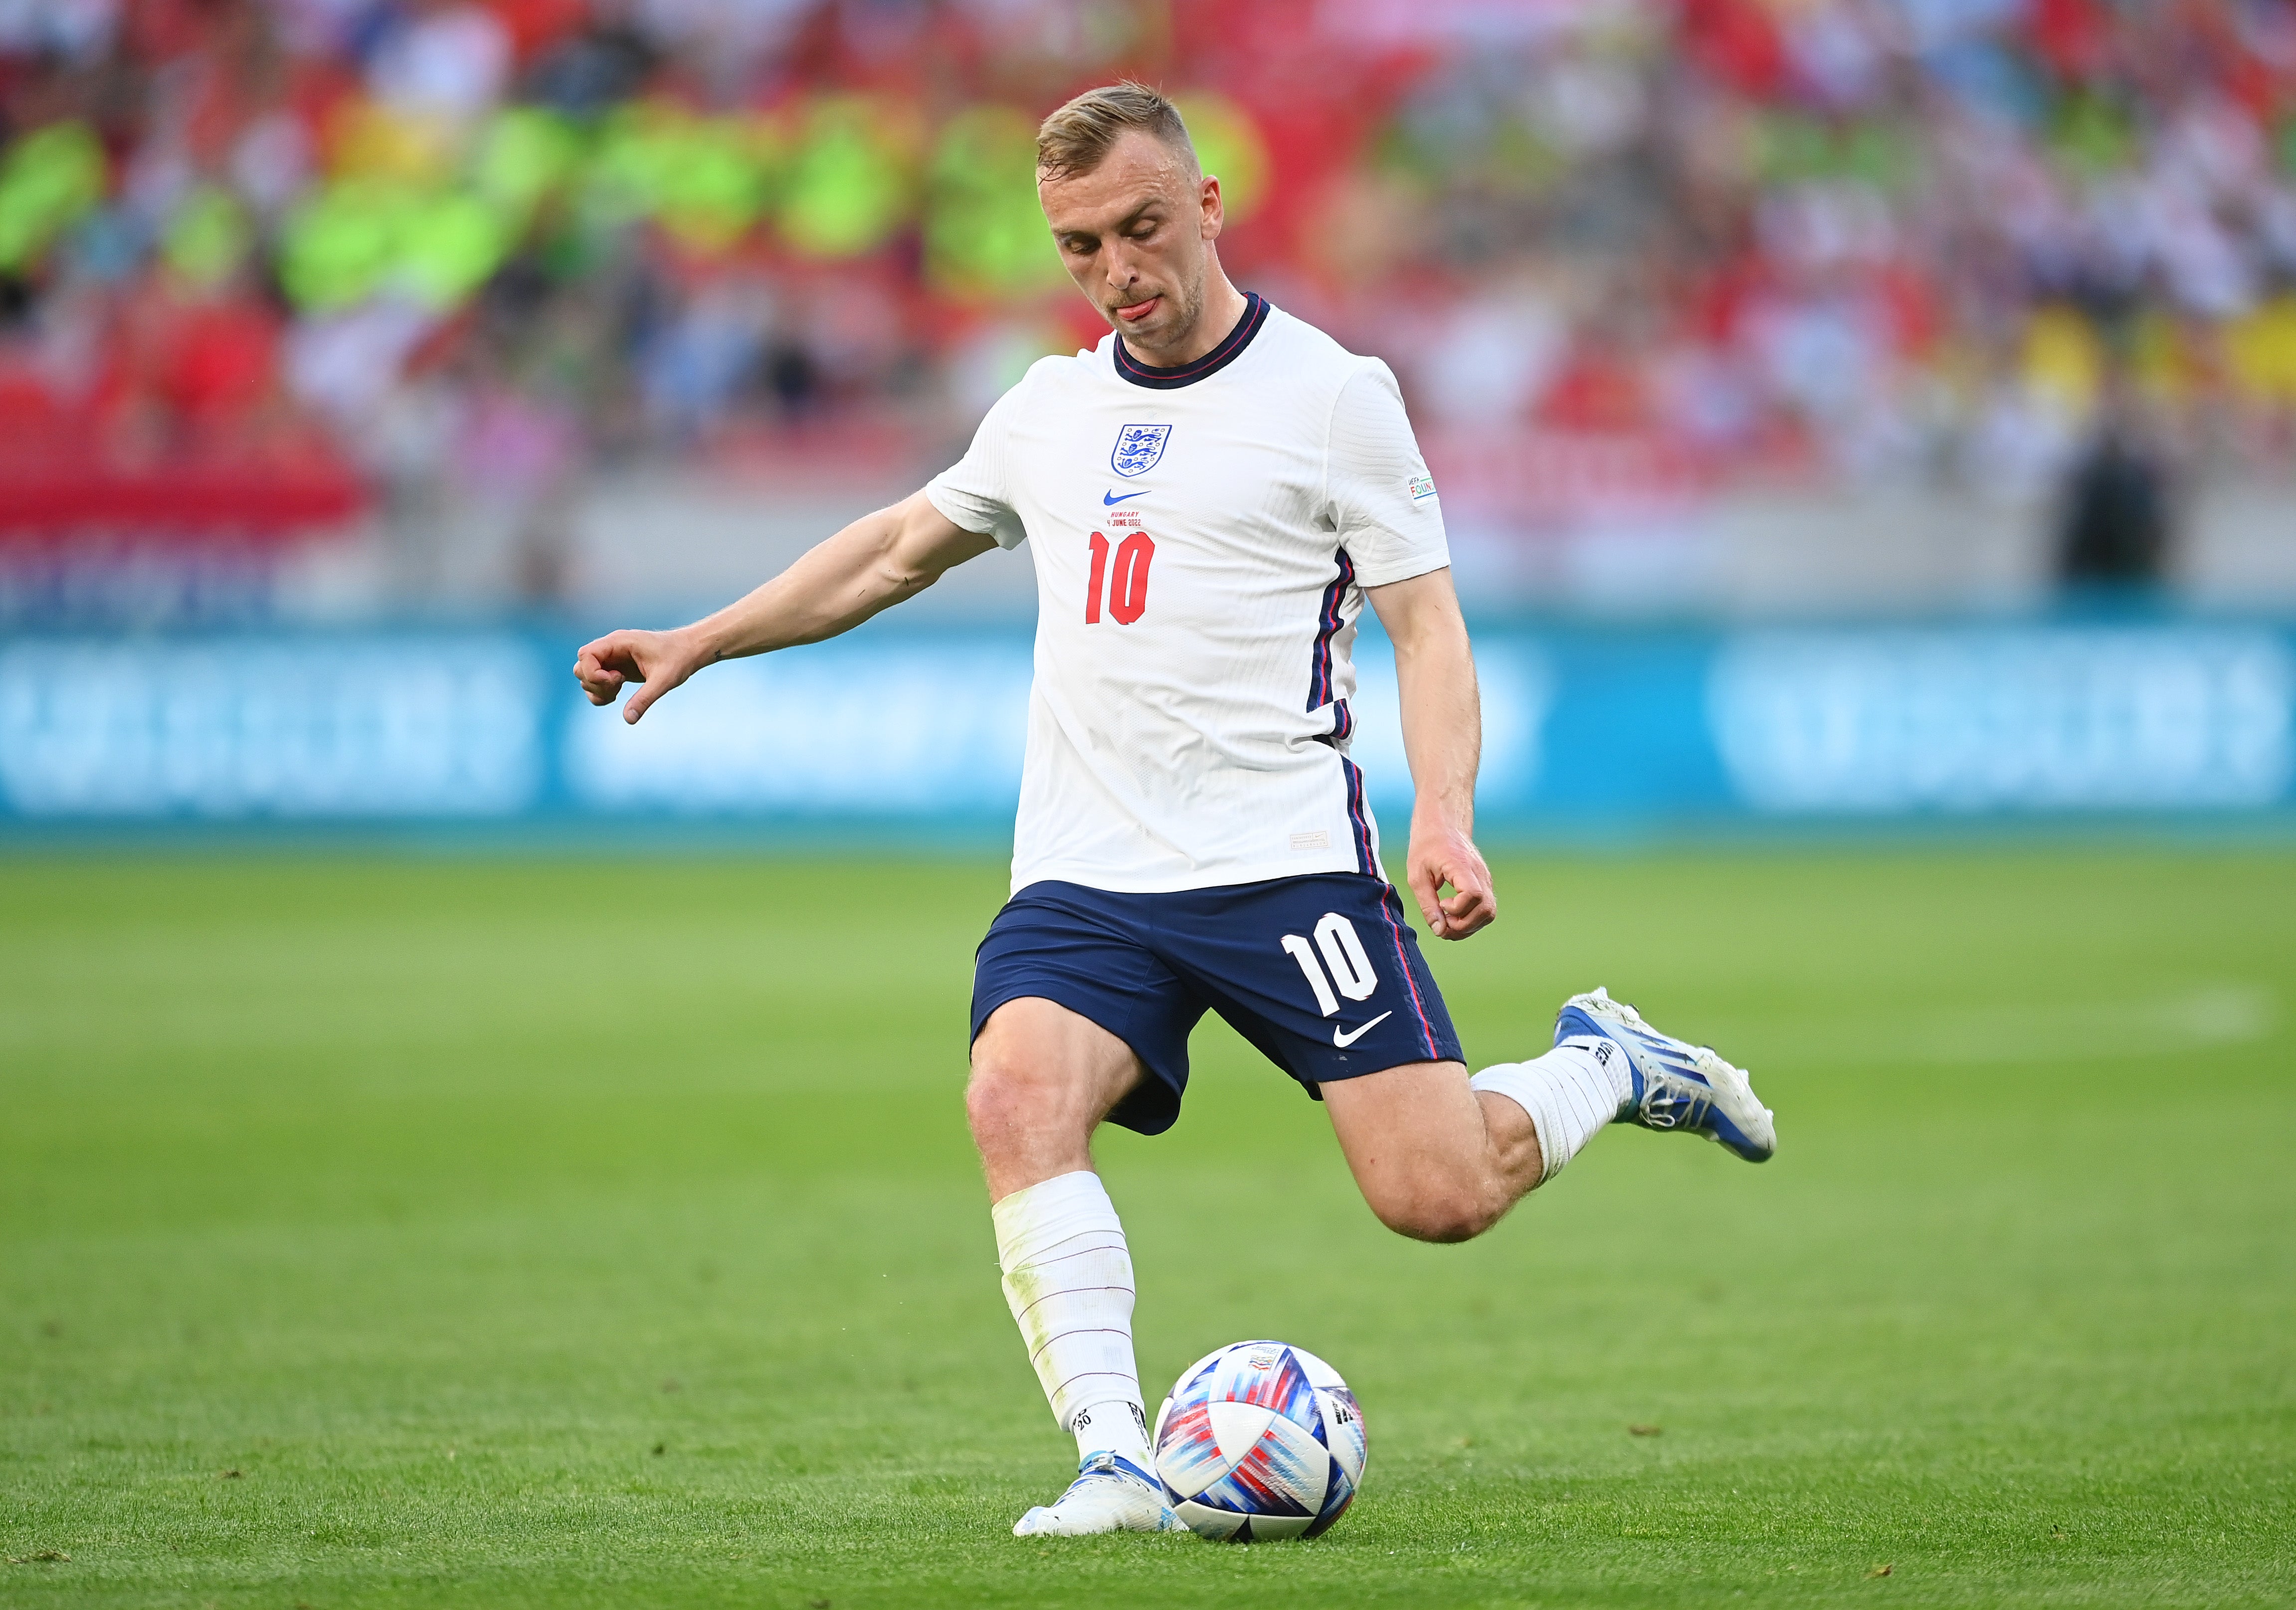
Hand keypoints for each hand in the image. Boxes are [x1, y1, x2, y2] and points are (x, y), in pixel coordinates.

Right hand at [572, 627, 704, 723]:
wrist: (690, 651)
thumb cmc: (679, 659)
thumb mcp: (664, 681)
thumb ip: (644, 699)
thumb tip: (628, 719)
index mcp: (619, 642)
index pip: (585, 654)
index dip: (593, 673)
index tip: (616, 681)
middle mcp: (612, 648)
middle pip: (581, 666)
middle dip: (595, 683)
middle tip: (618, 687)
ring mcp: (613, 658)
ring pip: (586, 675)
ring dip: (597, 689)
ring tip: (619, 691)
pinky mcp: (616, 668)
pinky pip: (596, 681)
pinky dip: (601, 692)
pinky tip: (618, 694)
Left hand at [1405, 814, 1495, 940]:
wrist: (1443, 827)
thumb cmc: (1426, 848)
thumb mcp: (1417, 877)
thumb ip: (1428, 904)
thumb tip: (1439, 930)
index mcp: (1461, 866)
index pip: (1473, 894)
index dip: (1457, 909)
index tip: (1442, 904)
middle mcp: (1479, 873)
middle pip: (1486, 909)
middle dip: (1464, 925)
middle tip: (1443, 920)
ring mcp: (1485, 879)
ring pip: (1489, 912)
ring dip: (1469, 925)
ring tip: (1448, 920)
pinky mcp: (1485, 884)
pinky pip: (1485, 909)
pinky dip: (1471, 919)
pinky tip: (1454, 915)